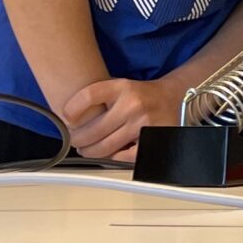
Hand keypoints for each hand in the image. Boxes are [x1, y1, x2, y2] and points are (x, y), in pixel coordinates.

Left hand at [58, 75, 182, 162]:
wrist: (174, 98)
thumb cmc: (142, 95)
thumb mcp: (121, 86)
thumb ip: (100, 97)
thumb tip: (70, 118)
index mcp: (123, 87)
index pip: (89, 95)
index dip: (72, 109)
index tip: (67, 118)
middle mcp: (133, 104)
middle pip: (93, 129)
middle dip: (78, 139)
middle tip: (75, 141)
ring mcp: (143, 123)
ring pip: (105, 146)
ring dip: (90, 151)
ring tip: (87, 150)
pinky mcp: (152, 139)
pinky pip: (124, 156)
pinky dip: (113, 157)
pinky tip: (109, 154)